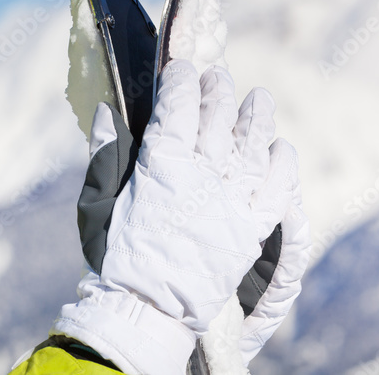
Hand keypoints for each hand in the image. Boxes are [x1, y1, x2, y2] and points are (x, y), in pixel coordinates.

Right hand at [53, 60, 302, 374]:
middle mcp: (201, 176)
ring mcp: (231, 203)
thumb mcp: (96, 199)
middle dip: (217, 91)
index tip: (182, 69)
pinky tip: (280, 148)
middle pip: (217, 119)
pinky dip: (282, 166)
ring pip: (252, 146)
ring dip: (256, 117)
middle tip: (216, 77)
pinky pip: (278, 190)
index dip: (182, 81)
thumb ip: (104, 152)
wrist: (145, 309)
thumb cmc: (113, 255)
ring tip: (258, 99)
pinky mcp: (250, 230)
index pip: (178, 107)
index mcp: (161, 165)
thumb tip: (108, 109)